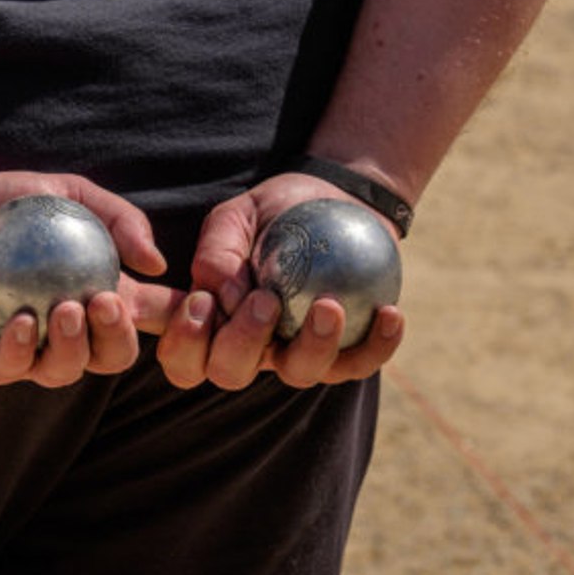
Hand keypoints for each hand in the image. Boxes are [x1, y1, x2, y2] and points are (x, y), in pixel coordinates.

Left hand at [0, 167, 181, 387]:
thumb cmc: (3, 202)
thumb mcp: (68, 192)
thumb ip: (118, 218)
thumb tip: (156, 263)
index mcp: (97, 298)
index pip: (147, 318)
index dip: (178, 323)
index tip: (191, 305)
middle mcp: (68, 332)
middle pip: (113, 356)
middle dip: (120, 339)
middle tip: (107, 302)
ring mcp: (27, 349)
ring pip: (64, 371)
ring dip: (75, 347)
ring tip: (68, 309)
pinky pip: (10, 368)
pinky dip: (22, 351)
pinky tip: (25, 322)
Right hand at [156, 173, 404, 389]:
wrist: (336, 200)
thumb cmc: (277, 210)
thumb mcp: (238, 214)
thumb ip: (217, 249)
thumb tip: (221, 293)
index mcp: (213, 323)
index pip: (183, 357)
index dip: (184, 344)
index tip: (201, 301)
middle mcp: (249, 348)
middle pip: (231, 374)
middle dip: (242, 345)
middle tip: (265, 301)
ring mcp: (296, 352)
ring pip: (299, 373)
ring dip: (313, 346)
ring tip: (329, 306)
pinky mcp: (345, 351)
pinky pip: (360, 363)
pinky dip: (377, 345)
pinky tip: (390, 314)